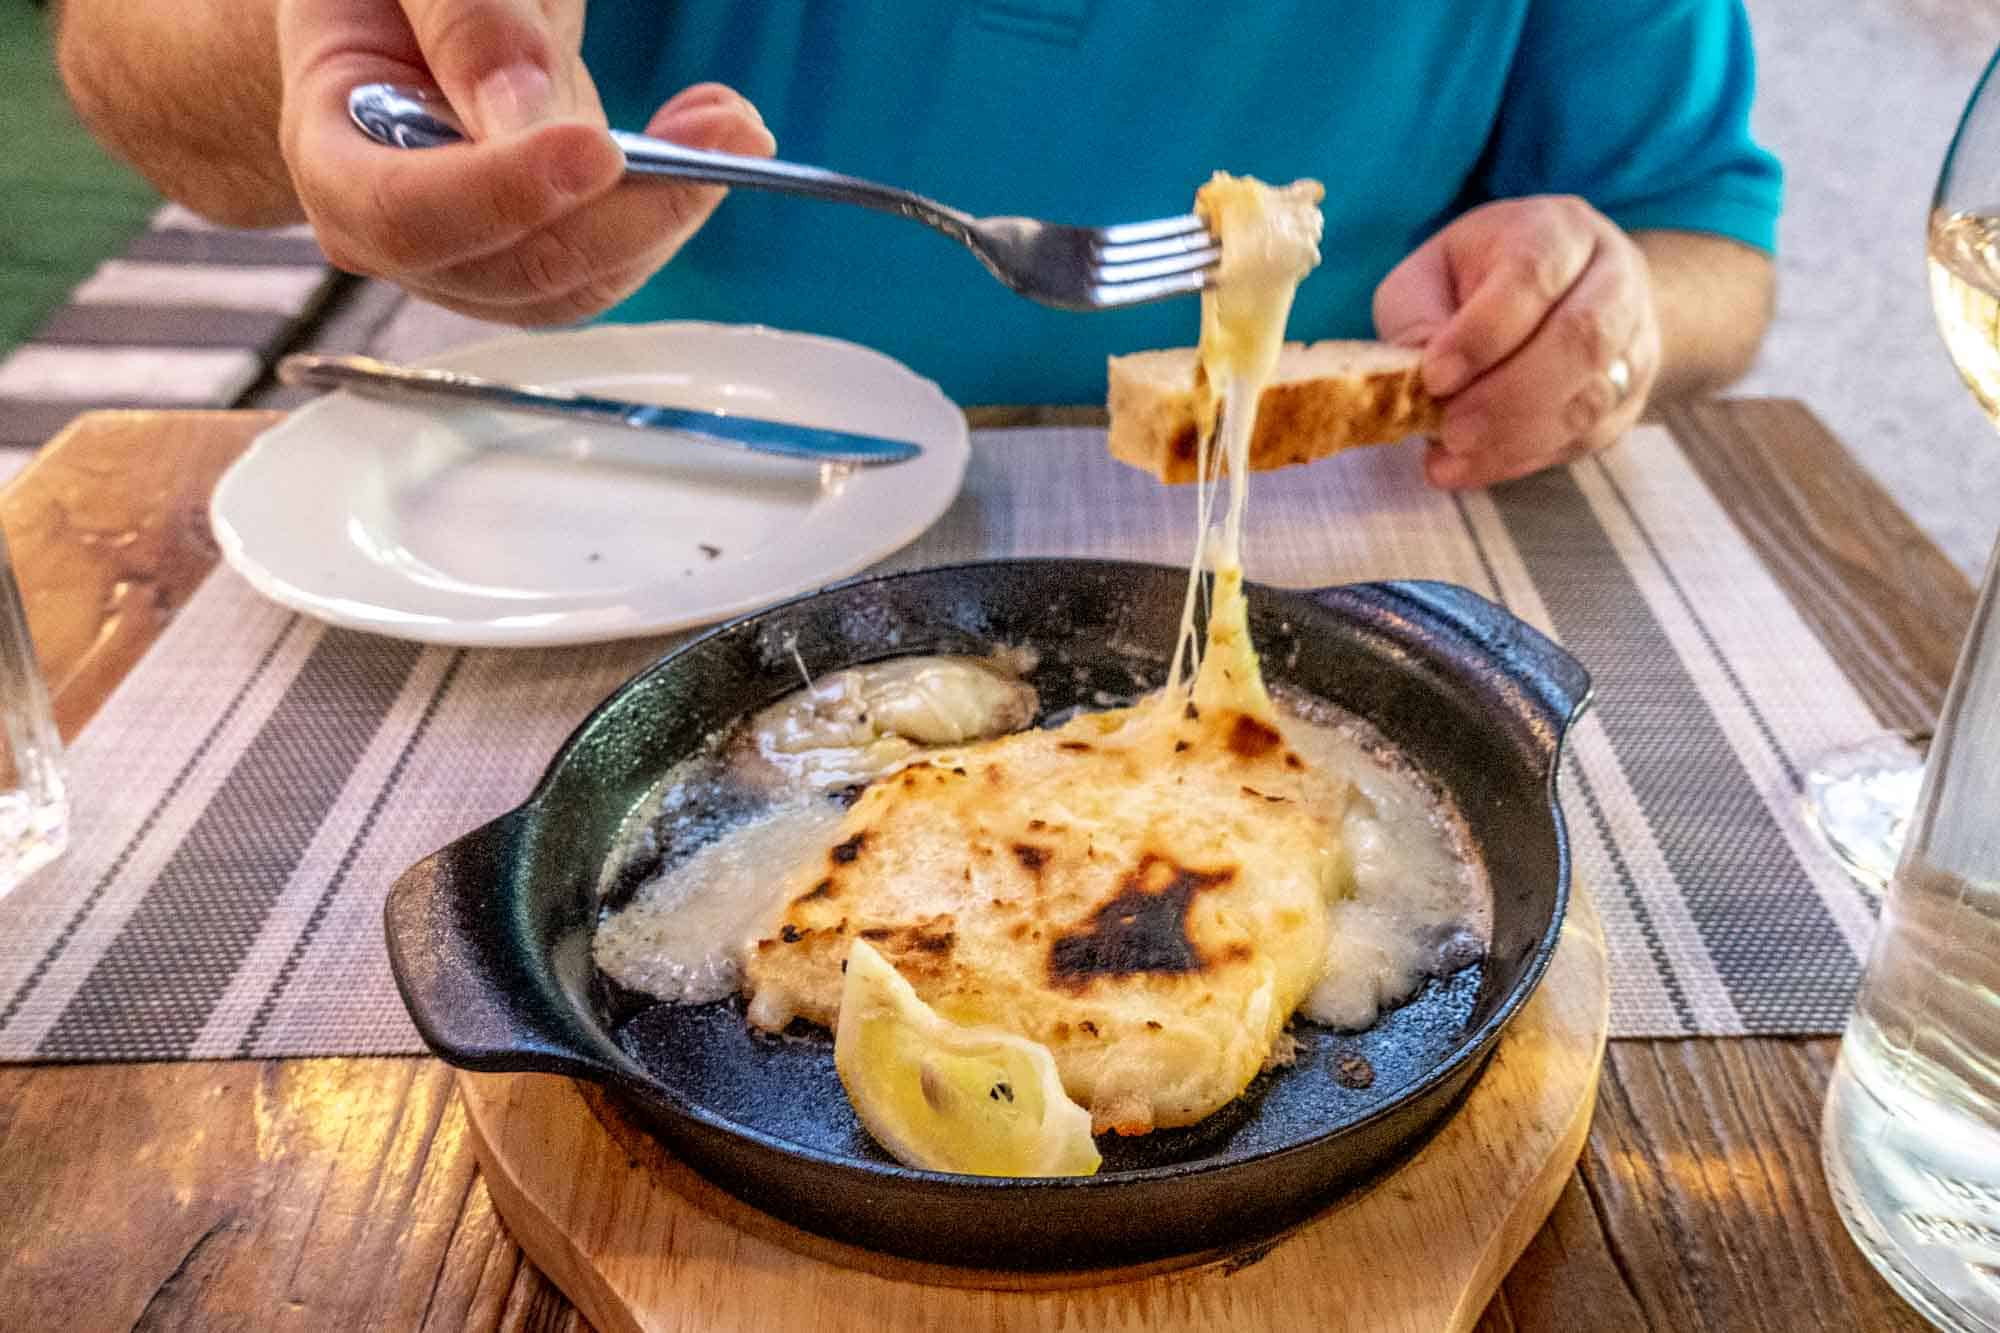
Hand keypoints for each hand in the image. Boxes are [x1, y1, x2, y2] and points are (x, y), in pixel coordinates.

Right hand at [276, 0, 773, 323]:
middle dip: (631, 208)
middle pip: (518, 265)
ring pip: (581, 279)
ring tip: (733, 128)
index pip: (406, 214)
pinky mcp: (536, 261)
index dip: (504, 195)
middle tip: (725, 135)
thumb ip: (465, 24)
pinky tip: (714, 142)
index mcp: (333, 155)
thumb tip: (526, 114)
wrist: (394, 17)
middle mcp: (395, 235)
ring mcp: (470, 262)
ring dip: (670, 213)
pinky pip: (612, 263)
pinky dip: (673, 211)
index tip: (598, 149)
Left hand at [1373, 196, 1659, 488]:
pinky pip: (1585, 437)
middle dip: (1506, 396)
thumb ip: (1417, 319)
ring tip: (1452, 455)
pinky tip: (1472, 466)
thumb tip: (1415, 381)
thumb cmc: (1475, 281)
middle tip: (1448, 430)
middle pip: (1580, 339)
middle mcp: (1613, 279)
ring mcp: (1632, 342)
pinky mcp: (1628, 400)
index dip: (1482, 332)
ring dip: (1515, 437)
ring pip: (1592, 398)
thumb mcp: (1430, 276)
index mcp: (1559, 230)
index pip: (1532, 275)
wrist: (1561, 295)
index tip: (1433, 376)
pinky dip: (1523, 459)